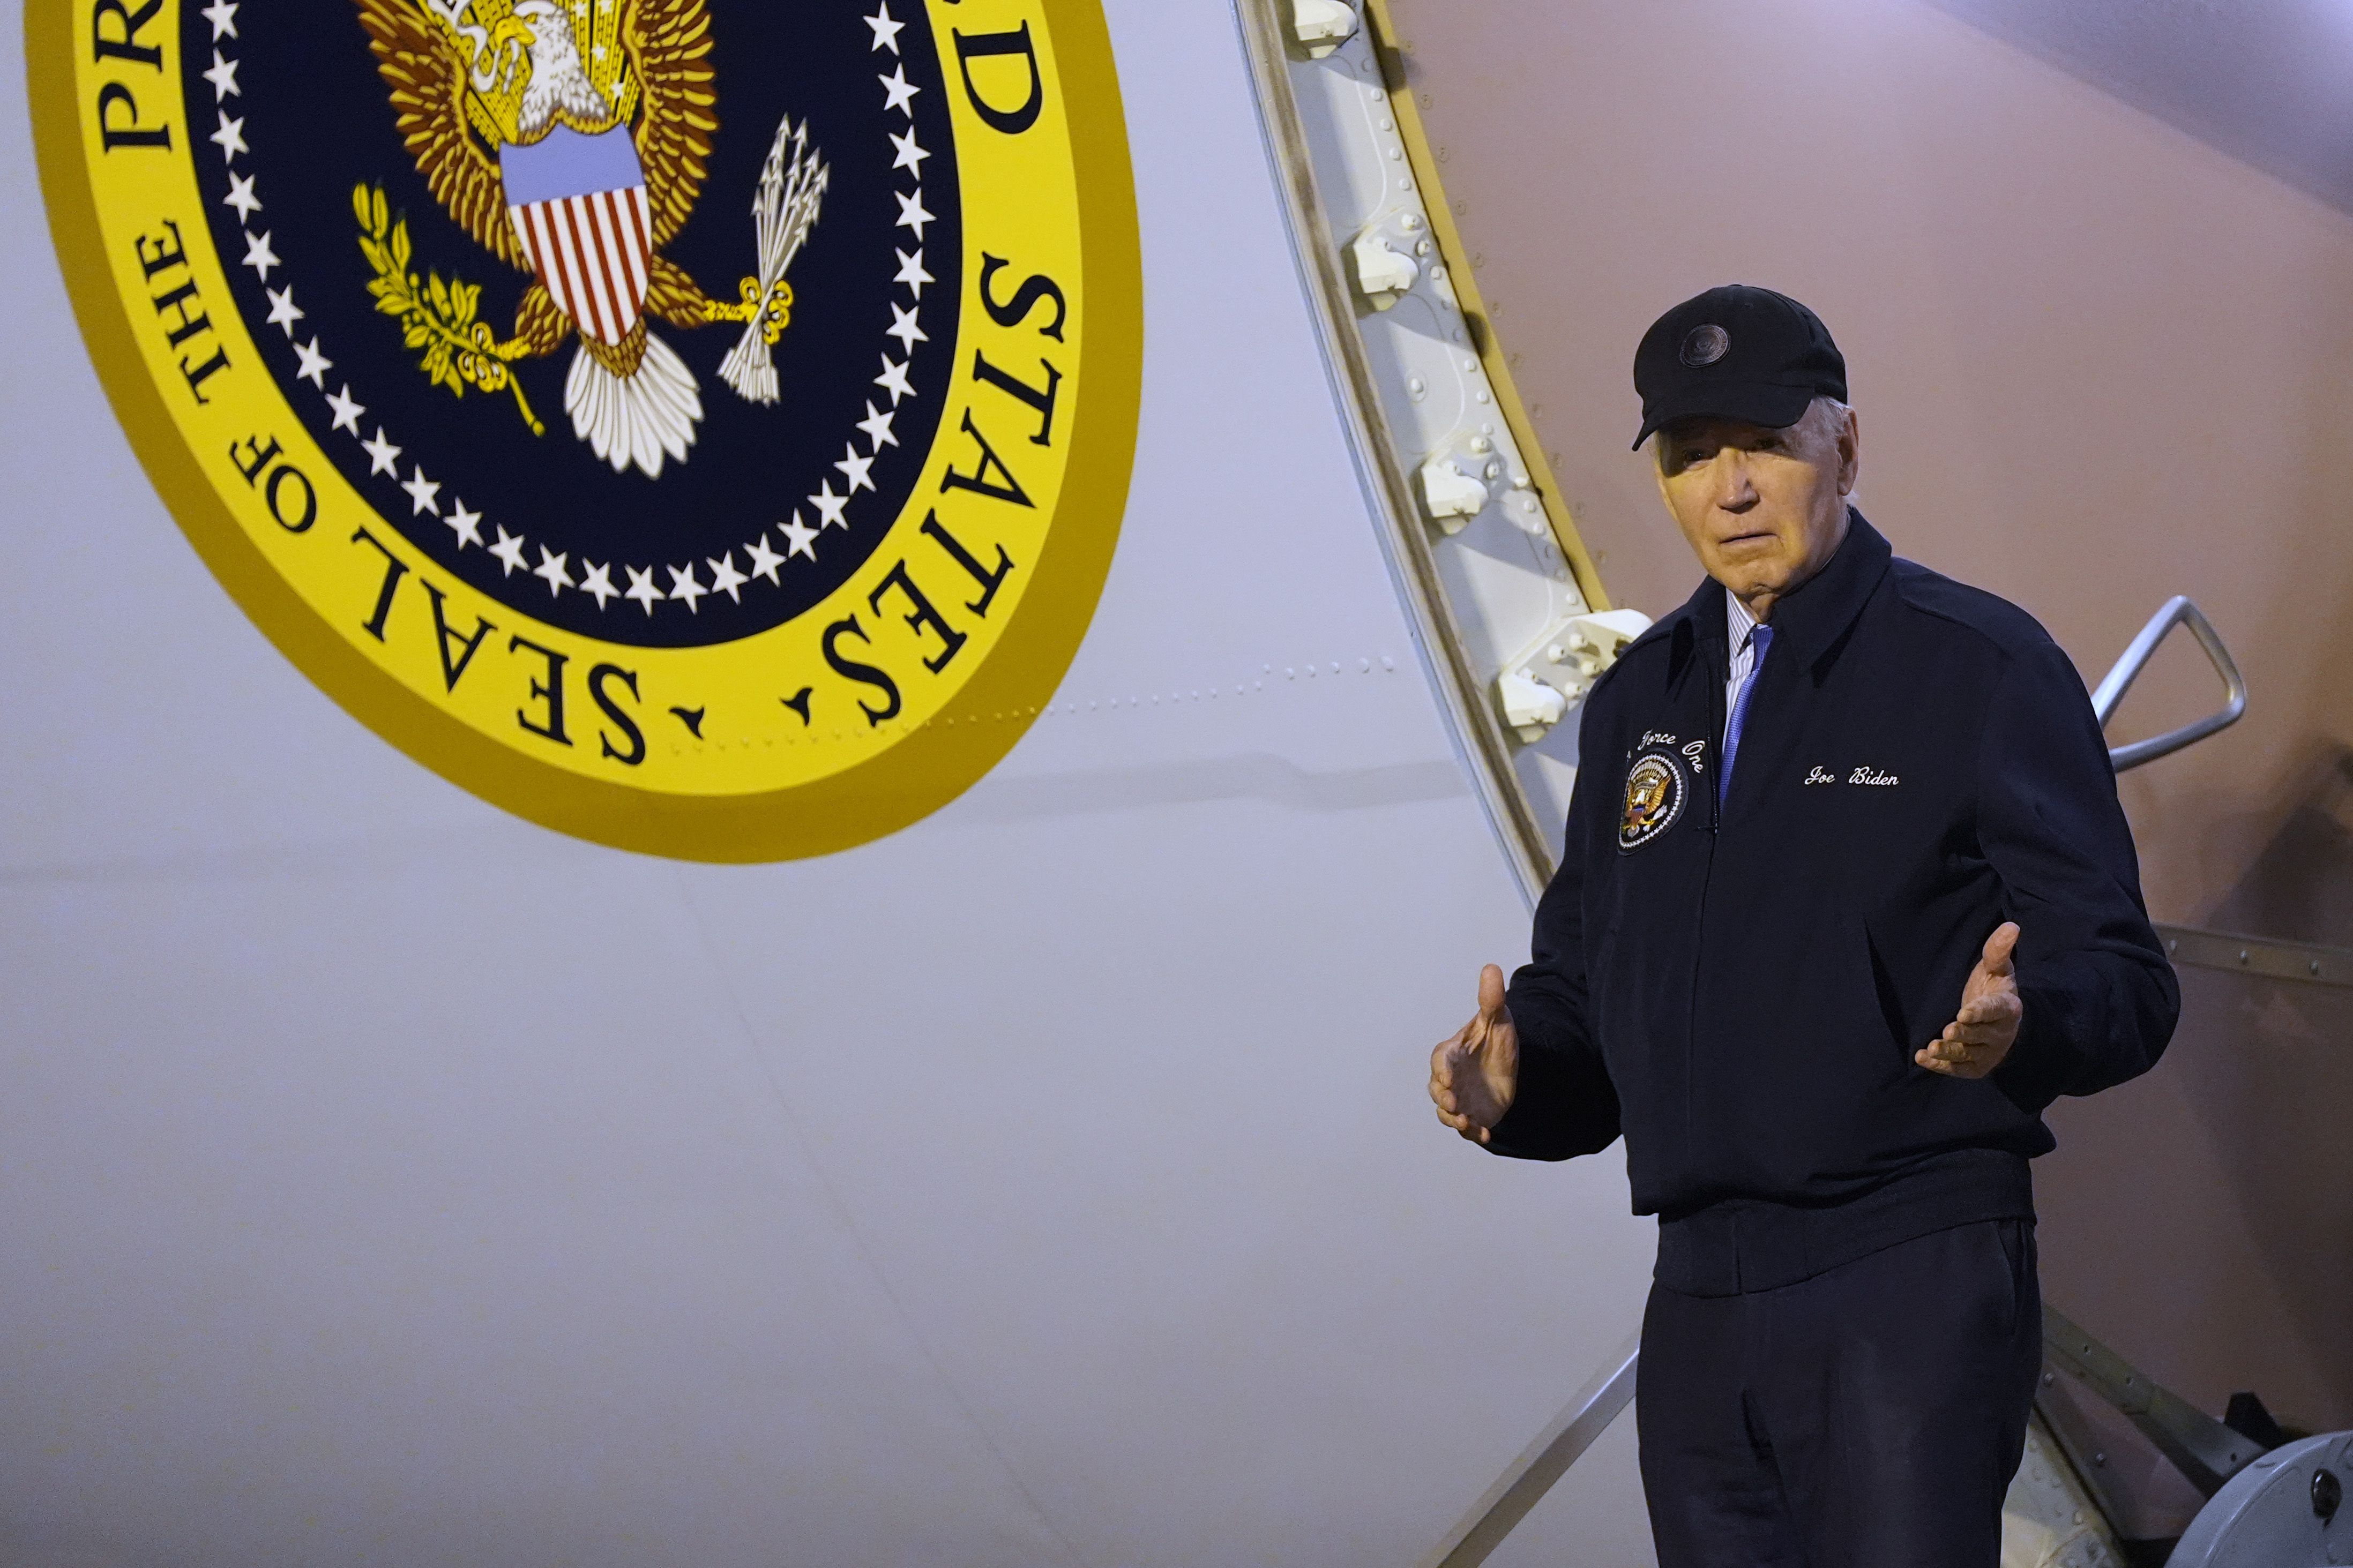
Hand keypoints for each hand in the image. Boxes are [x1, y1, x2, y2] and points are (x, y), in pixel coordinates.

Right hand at [1430, 964, 1517, 1142]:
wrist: (1508, 1067)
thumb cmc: (1495, 1039)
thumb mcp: (1497, 1019)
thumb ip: (1491, 999)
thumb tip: (1492, 967)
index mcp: (1451, 1054)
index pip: (1440, 1061)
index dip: (1441, 1070)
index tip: (1448, 1079)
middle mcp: (1449, 1079)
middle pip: (1438, 1090)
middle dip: (1443, 1099)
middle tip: (1454, 1104)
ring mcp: (1459, 1099)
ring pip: (1447, 1113)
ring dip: (1454, 1120)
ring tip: (1466, 1123)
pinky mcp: (1471, 1115)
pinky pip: (1467, 1128)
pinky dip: (1474, 1133)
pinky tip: (1487, 1135)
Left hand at [1917, 922, 2023, 1078]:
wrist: (2001, 1021)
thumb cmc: (1994, 989)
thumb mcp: (1997, 969)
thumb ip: (1998, 950)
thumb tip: (2011, 926)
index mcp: (2008, 1008)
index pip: (1995, 1010)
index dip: (1980, 1012)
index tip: (1964, 1012)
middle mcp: (2000, 1033)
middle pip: (1981, 1034)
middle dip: (1964, 1033)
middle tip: (1948, 1030)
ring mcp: (1988, 1052)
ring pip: (1968, 1054)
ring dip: (1950, 1052)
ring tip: (1932, 1048)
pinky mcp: (1975, 1066)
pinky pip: (1959, 1069)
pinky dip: (1941, 1067)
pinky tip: (1924, 1059)